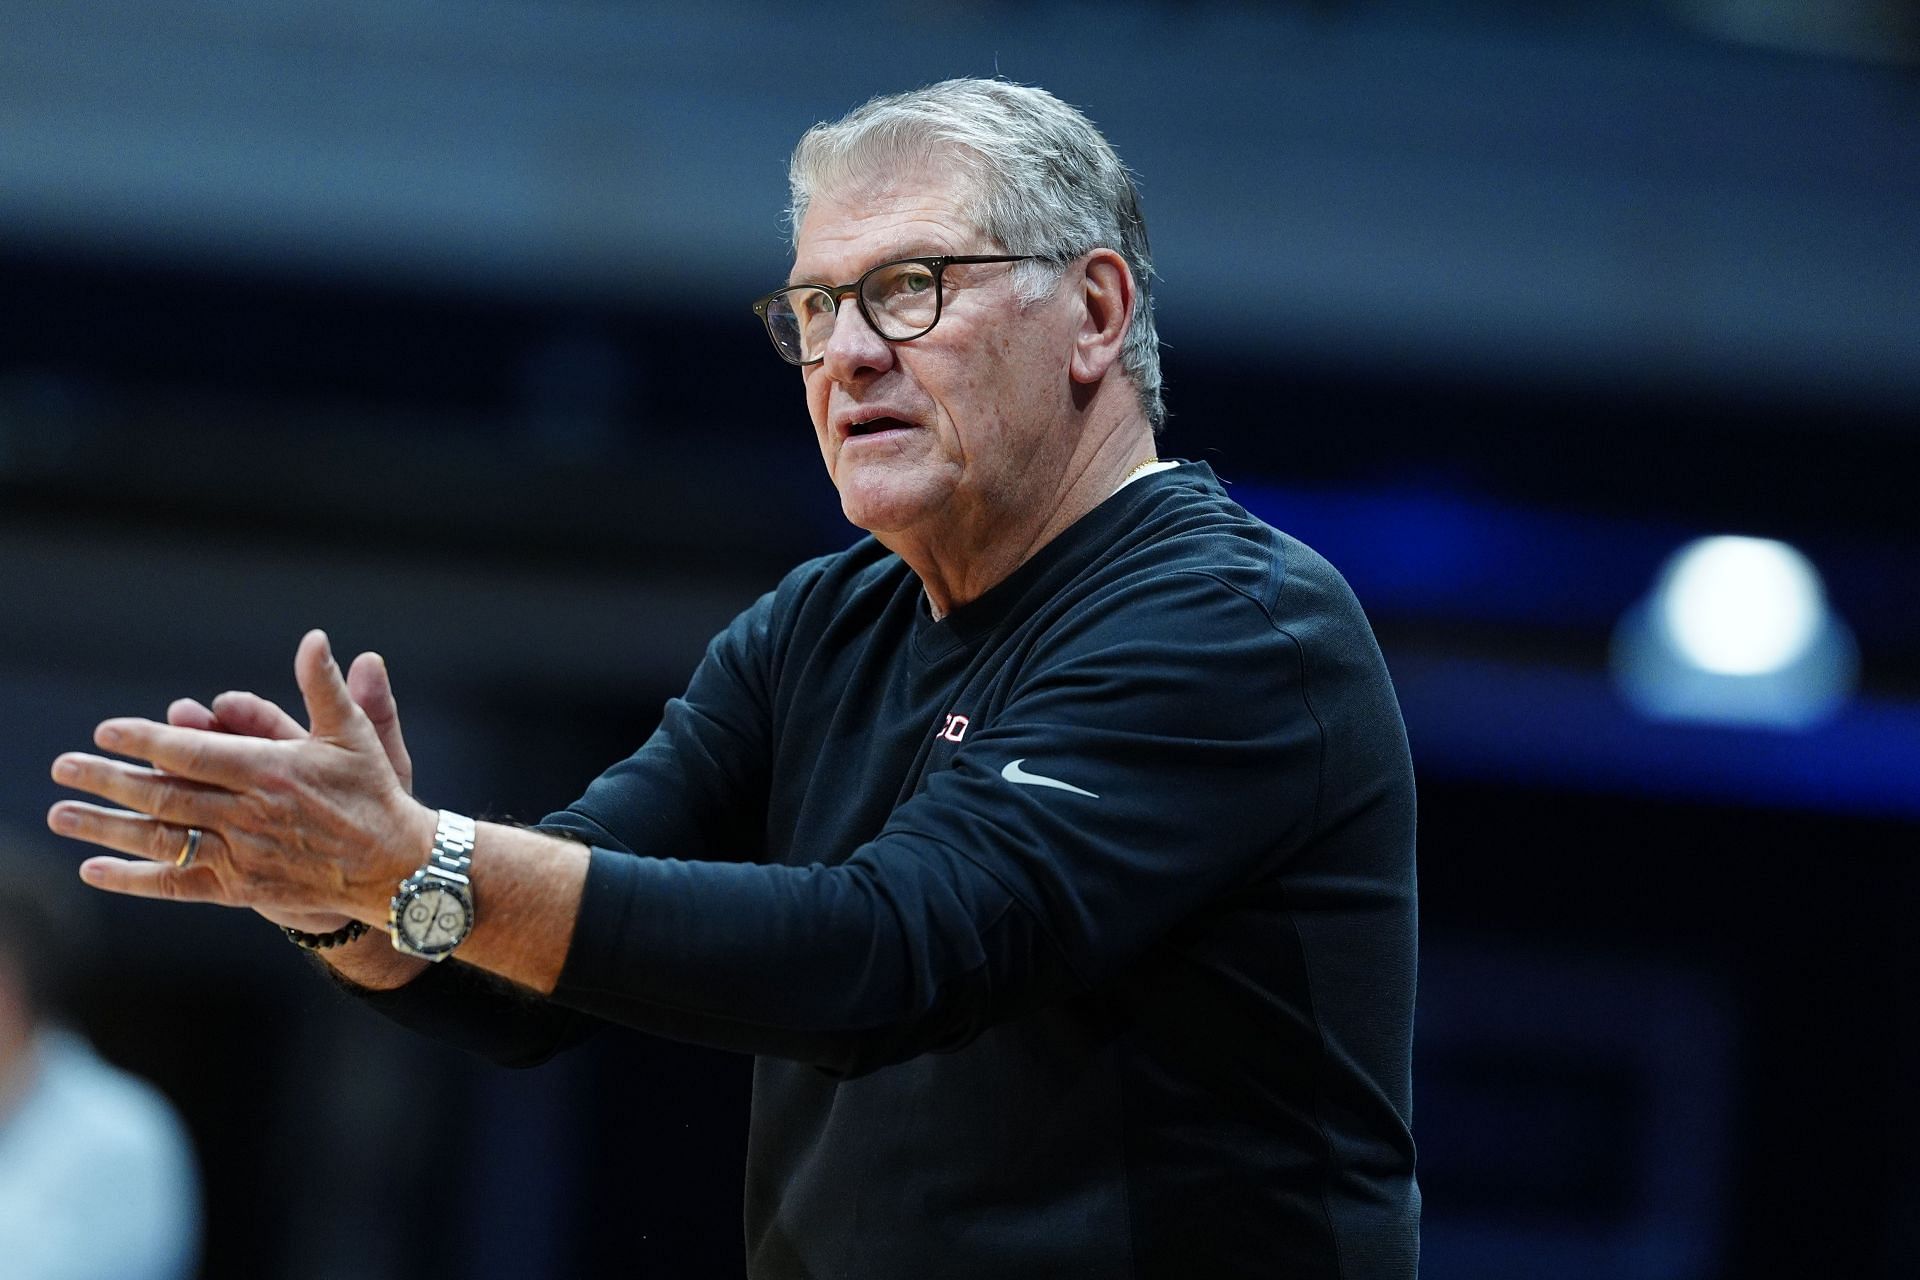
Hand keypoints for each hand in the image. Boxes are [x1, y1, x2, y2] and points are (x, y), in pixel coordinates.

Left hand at [47, 630, 435, 923]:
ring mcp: (242, 854)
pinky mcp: (241, 888)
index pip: (192, 752)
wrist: (395, 868)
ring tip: (60, 813)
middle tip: (63, 768)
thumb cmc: (374, 793)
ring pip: (161, 837)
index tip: (106, 731)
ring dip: (105, 826)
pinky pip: (177, 883)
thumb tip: (314, 639)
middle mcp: (249, 813)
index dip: (144, 740)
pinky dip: (133, 878)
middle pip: (163, 794)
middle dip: (106, 780)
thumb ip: (325, 687)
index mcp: (271, 769)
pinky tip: (93, 870)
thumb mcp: (354, 734)